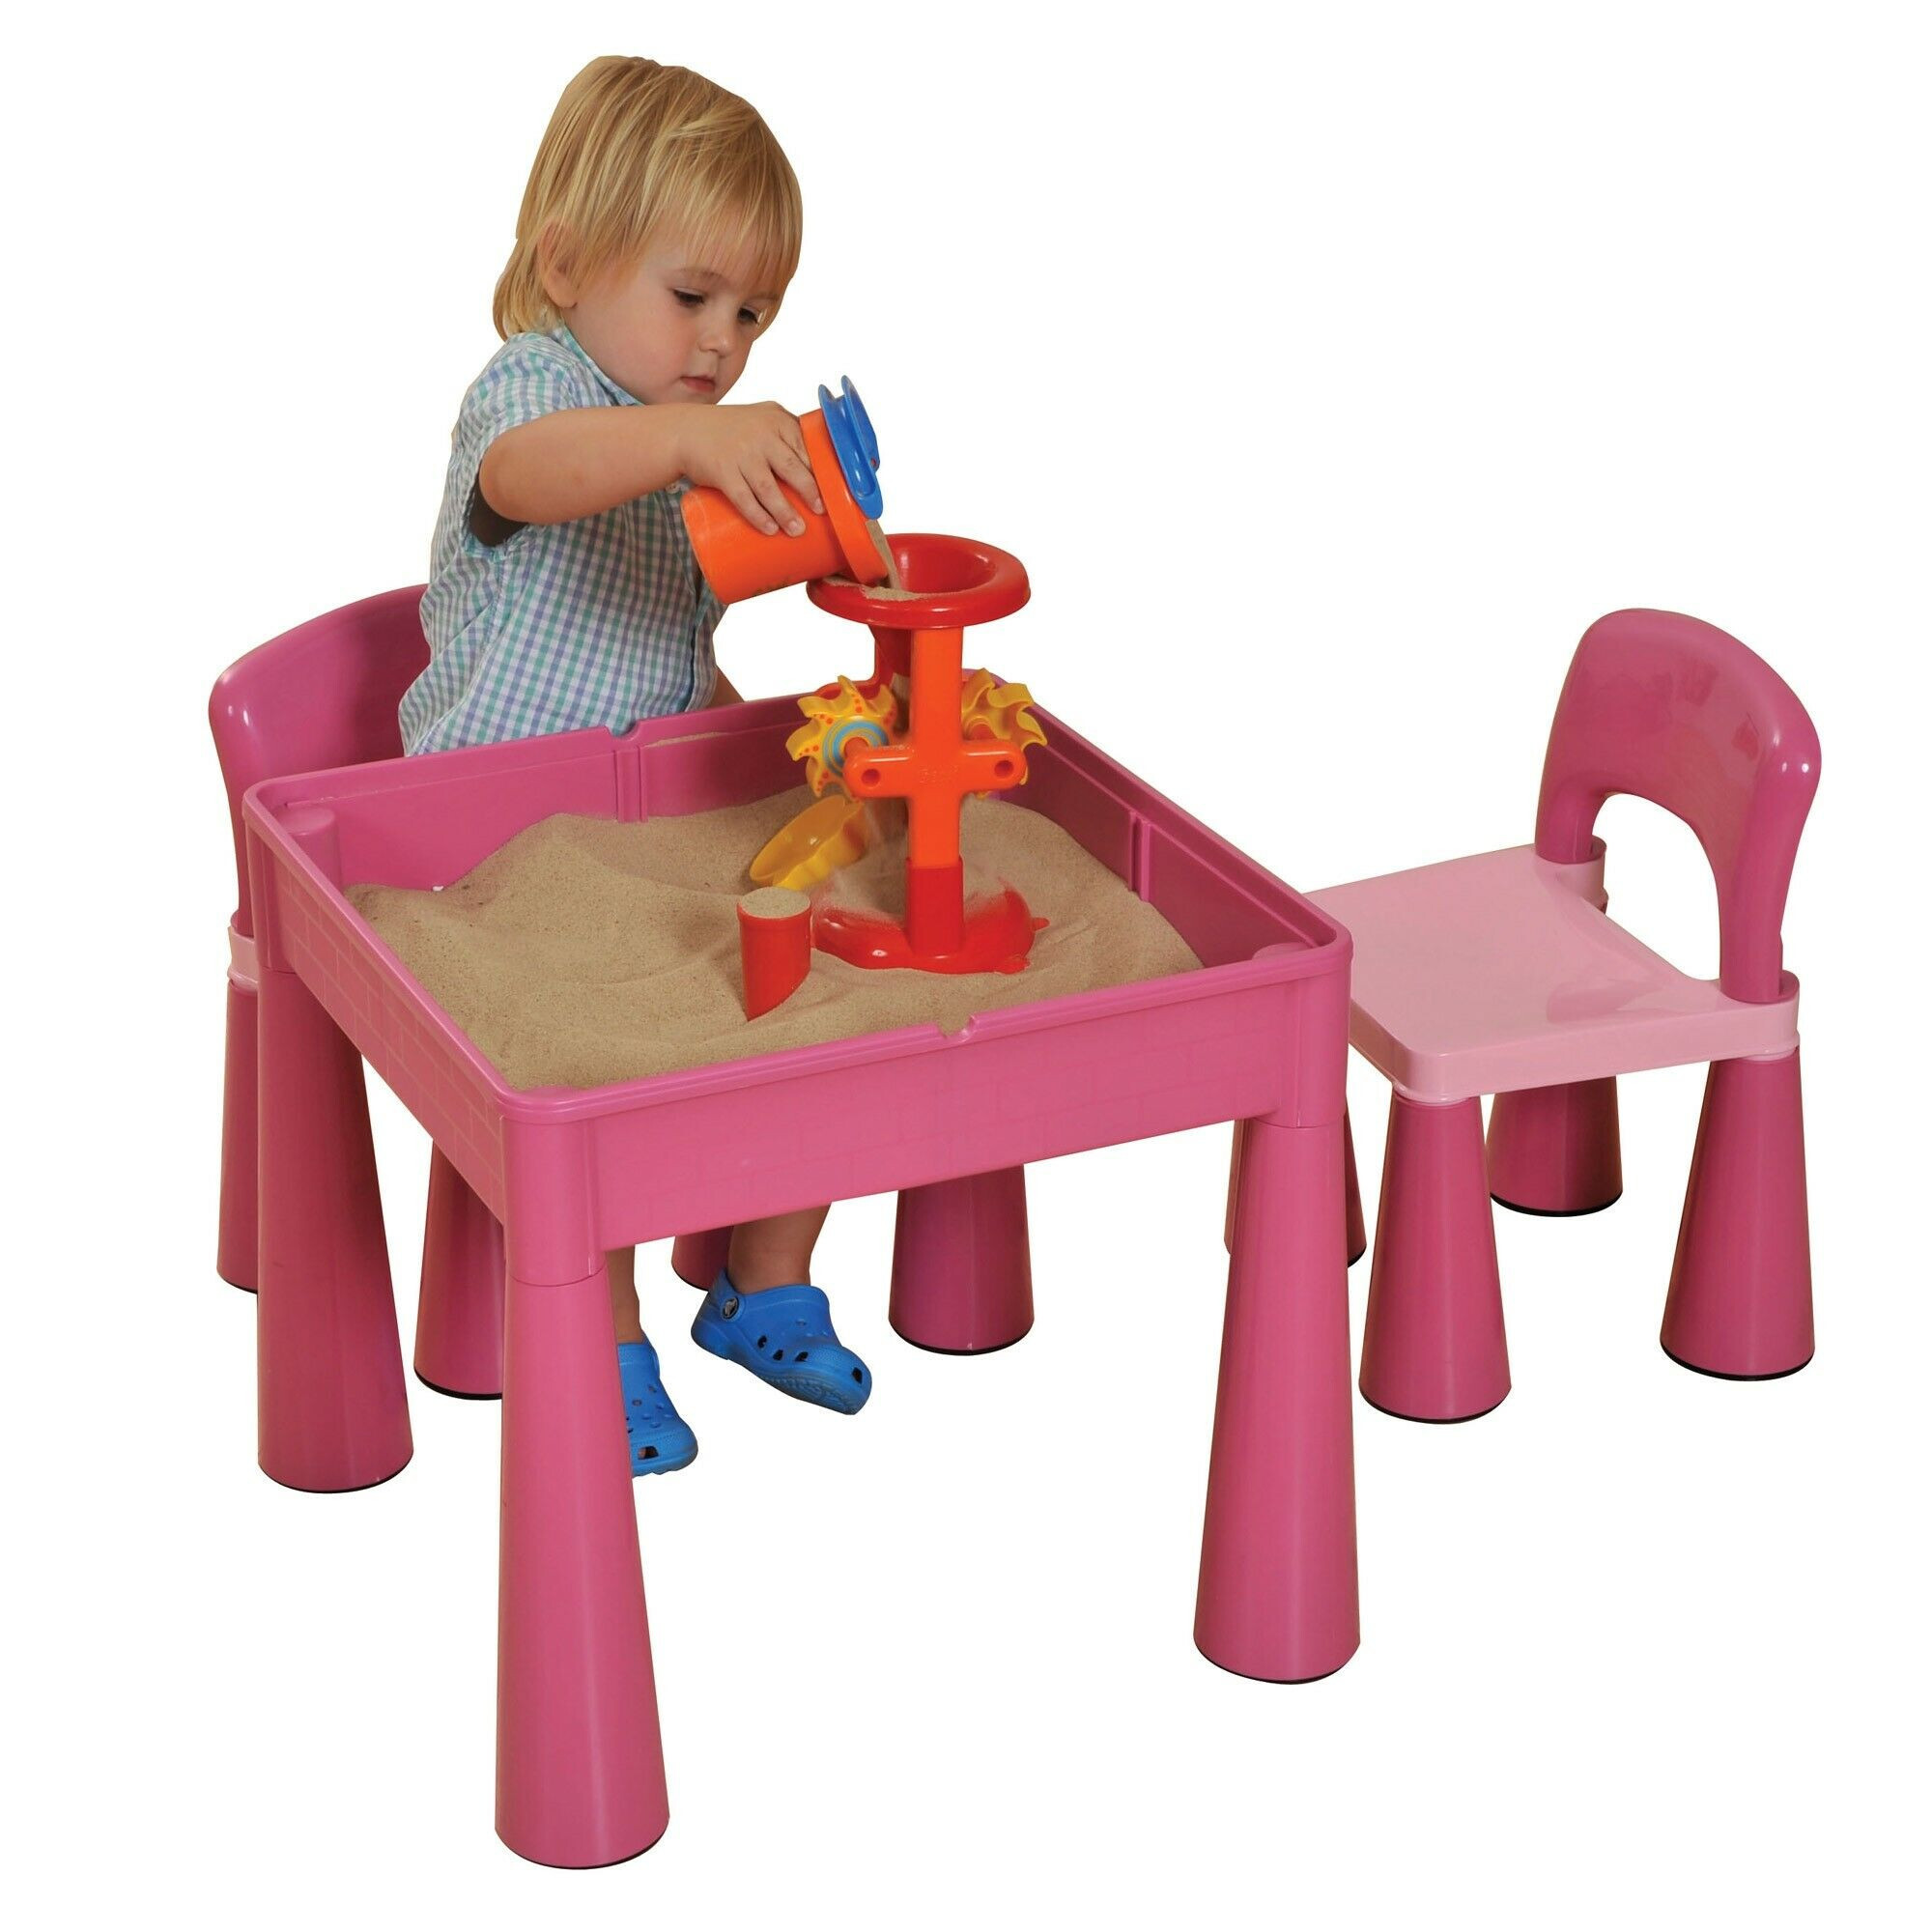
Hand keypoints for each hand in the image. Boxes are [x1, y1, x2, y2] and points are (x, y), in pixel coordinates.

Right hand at [677, 403, 824, 535]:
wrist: (687, 431)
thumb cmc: (732, 430)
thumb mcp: (762, 420)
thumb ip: (788, 437)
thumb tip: (821, 473)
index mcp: (777, 420)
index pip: (806, 446)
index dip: (820, 470)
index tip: (833, 490)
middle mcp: (760, 434)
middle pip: (791, 467)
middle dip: (810, 492)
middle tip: (821, 510)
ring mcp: (741, 454)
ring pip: (768, 487)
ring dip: (785, 512)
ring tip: (797, 530)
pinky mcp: (722, 472)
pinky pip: (743, 498)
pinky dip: (758, 515)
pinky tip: (770, 528)